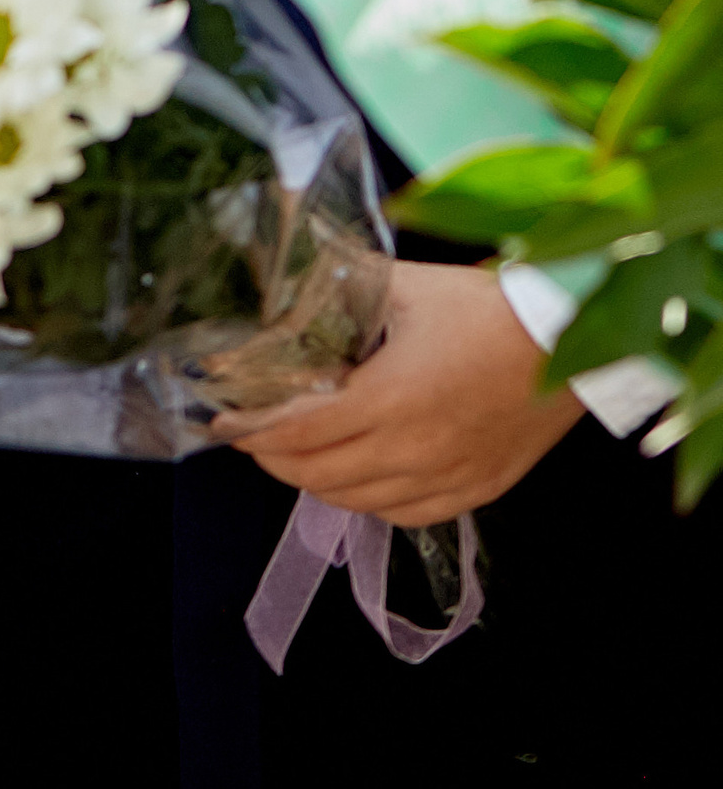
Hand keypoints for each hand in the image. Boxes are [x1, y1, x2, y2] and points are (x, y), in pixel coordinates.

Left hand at [213, 264, 584, 526]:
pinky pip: (404, 514)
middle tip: (252, 437)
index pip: (298, 432)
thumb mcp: (404, 286)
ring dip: (316, 482)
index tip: (223, 422)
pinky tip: (356, 479)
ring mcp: (445, 477)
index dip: (251, 431)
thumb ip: (343, 285)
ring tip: (294, 456)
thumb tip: (290, 274)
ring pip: (358, 502)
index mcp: (389, 398)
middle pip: (318, 475)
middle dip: (273, 459)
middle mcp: (413, 450)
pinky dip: (368, 501)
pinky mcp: (474, 491)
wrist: (565, 341)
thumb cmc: (483, 307)